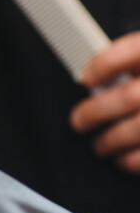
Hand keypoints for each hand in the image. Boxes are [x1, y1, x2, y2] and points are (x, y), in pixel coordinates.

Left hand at [70, 32, 139, 171]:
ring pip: (138, 130)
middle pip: (130, 96)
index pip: (134, 51)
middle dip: (95, 111)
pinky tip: (124, 160)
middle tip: (78, 121)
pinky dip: (134, 161)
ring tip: (99, 146)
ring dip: (110, 141)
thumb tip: (103, 80)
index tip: (86, 78)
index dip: (103, 64)